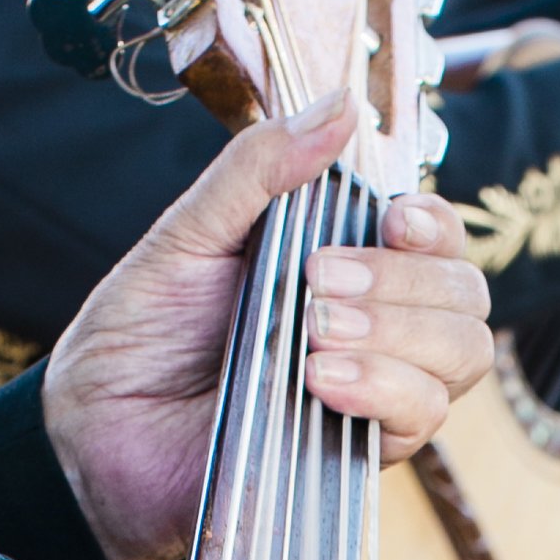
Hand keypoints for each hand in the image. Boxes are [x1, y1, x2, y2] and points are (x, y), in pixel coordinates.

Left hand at [44, 97, 492, 559]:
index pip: (439, 240)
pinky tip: (319, 382)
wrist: (94, 434)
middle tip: (317, 282)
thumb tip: (339, 104)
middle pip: (465, 296)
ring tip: (312, 335)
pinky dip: (382, 389)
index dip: (436, 225)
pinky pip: (422, 418)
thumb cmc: (140, 335)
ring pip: (461, 355)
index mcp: (344, 264)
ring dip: (397, 335)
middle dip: (404, 281)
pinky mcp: (357, 455)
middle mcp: (375, 328)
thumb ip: (261, 170)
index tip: (395, 222)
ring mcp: (374, 394)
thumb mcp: (190, 234)